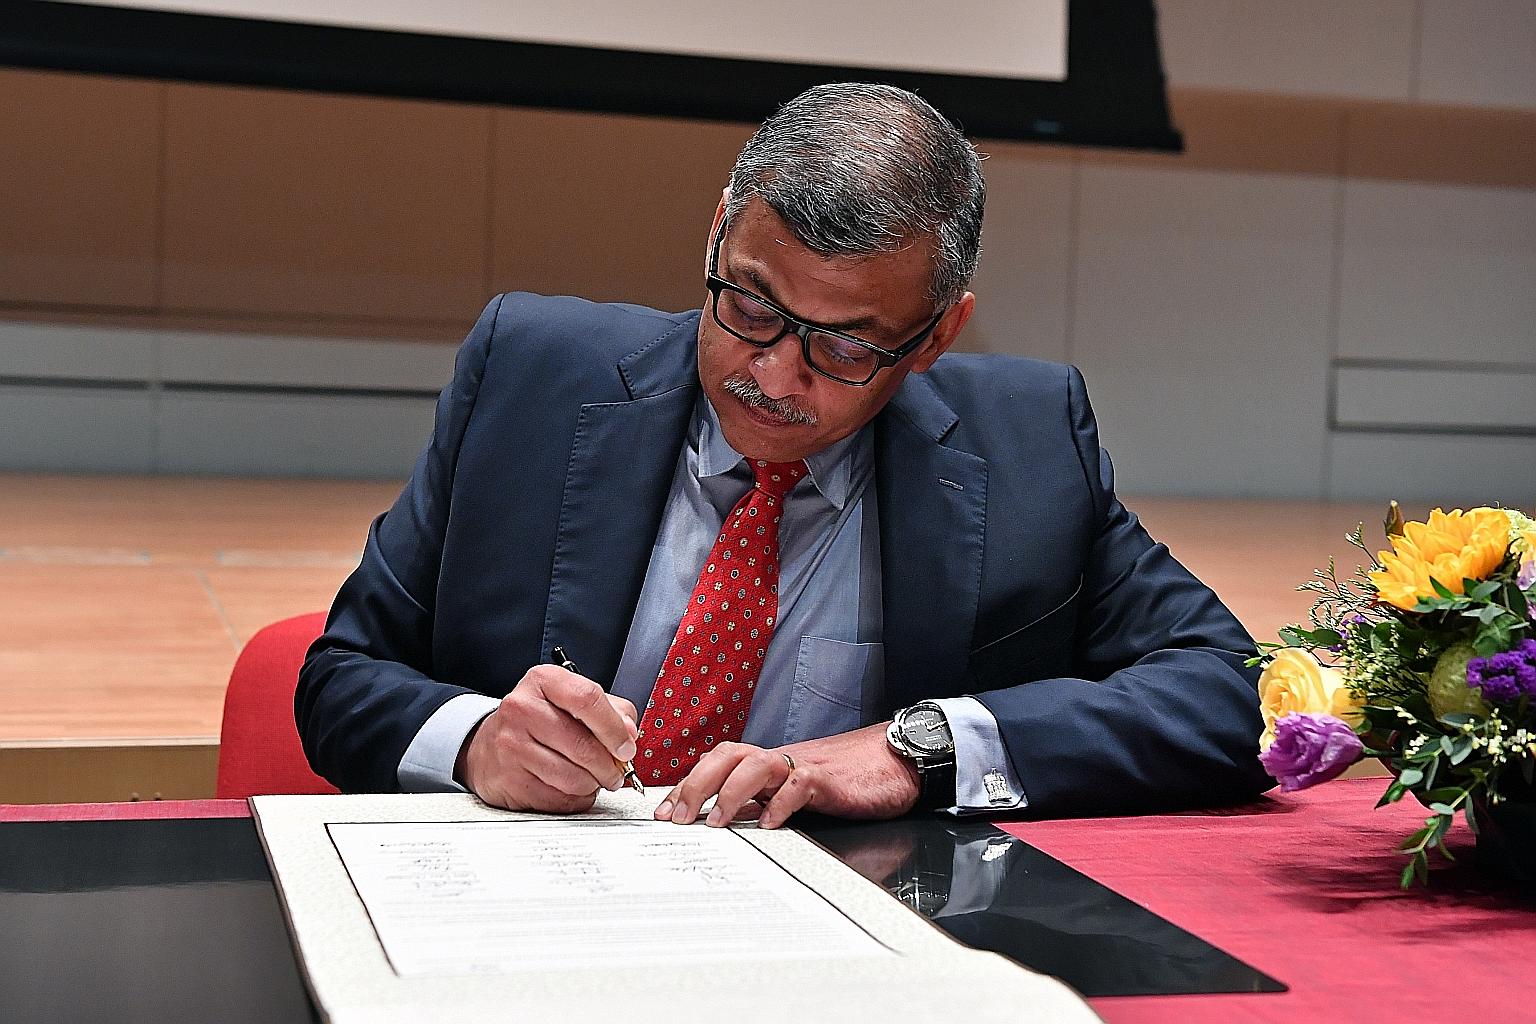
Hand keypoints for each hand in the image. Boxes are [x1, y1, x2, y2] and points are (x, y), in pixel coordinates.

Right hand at [458, 665, 638, 813]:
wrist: (487, 747)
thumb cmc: (538, 722)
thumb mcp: (570, 702)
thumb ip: (610, 710)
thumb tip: (629, 734)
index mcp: (543, 680)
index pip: (587, 698)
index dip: (614, 728)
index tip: (626, 746)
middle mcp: (522, 708)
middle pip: (583, 745)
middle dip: (609, 766)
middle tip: (617, 772)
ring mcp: (511, 744)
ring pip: (573, 777)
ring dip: (592, 784)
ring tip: (593, 779)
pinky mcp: (508, 779)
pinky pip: (557, 798)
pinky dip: (574, 798)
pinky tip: (570, 788)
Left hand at [654, 723, 919, 828]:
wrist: (893, 760)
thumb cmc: (846, 777)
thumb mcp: (794, 791)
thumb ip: (762, 800)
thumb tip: (726, 820)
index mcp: (767, 762)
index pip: (717, 763)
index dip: (686, 784)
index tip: (663, 811)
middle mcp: (780, 759)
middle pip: (726, 756)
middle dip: (695, 784)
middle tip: (677, 816)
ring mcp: (803, 765)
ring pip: (755, 764)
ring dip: (729, 792)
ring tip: (716, 822)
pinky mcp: (828, 779)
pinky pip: (798, 785)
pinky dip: (780, 804)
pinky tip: (770, 825)